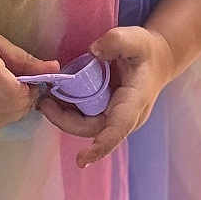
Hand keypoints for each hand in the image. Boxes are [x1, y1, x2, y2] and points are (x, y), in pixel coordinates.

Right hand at [0, 18, 59, 129]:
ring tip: (16, 95)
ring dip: (14, 112)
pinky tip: (2, 104)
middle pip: (1, 104)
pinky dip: (0, 118)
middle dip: (23, 101)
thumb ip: (25, 59)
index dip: (19, 88)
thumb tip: (55, 70)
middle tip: (29, 89)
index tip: (30, 83)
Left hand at [36, 26, 175, 168]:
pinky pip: (83, 117)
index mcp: (135, 101)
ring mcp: (114, 117)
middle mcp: (124, 117)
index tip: (81, 159)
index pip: (117, 129)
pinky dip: (66, 109)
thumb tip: (93, 52)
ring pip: (84, 126)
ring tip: (44, 97)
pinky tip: (54, 94)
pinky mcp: (104, 113)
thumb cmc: (146, 51)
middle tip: (44, 102)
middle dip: (65, 120)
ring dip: (62, 116)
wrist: (156, 60)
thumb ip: (116, 42)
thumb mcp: (136, 39)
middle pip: (92, 129)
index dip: (100, 146)